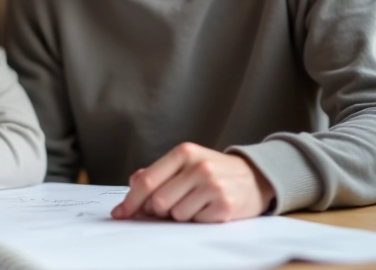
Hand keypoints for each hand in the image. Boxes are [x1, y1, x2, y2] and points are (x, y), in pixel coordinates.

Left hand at [111, 142, 274, 222]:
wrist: (255, 177)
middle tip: (172, 204)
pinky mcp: (225, 205)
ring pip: (176, 215)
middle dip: (158, 210)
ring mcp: (213, 186)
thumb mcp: (185, 163)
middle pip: (158, 202)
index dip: (130, 201)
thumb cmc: (213, 171)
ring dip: (181, 214)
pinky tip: (209, 208)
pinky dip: (198, 220)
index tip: (120, 213)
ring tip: (196, 202)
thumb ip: (157, 172)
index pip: (147, 181)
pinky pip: (196, 223)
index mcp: (184, 152)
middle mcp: (198, 167)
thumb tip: (132, 185)